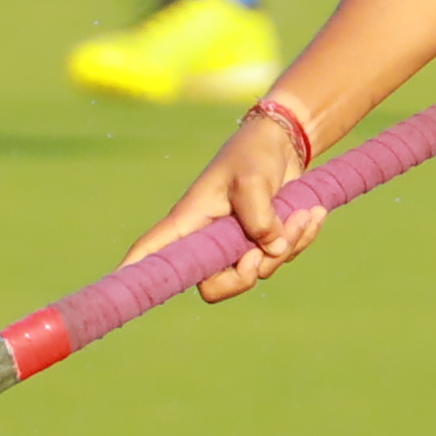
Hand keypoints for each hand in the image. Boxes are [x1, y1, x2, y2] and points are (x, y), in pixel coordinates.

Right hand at [140, 103, 323, 305]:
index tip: (123, 291)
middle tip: (267, 250)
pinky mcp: (263, 243)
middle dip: (246, 275)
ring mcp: (236, 245)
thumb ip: (258, 215)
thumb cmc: (254, 154)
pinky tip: (312, 214)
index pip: (154, 252)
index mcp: (190, 221)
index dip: (139, 274)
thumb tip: (270, 250)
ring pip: (257, 272)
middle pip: (214, 286)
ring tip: (303, 213)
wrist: (283, 144)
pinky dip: (301, 239)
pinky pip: (281, 258)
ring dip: (288, 246)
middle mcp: (208, 240)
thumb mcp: (253, 177)